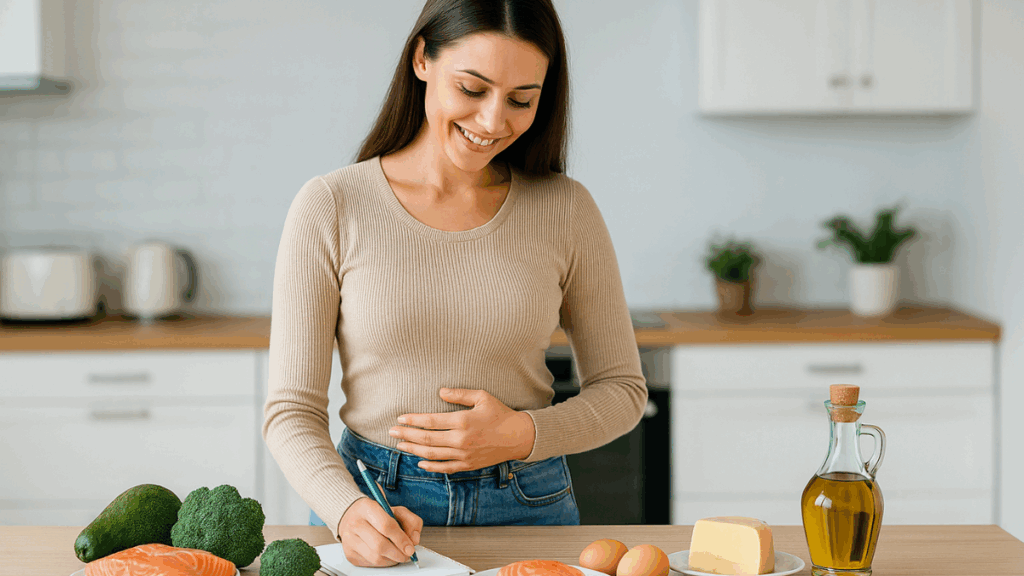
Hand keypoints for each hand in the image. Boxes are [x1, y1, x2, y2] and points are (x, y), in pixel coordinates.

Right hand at [337, 497, 422, 566]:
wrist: (352, 516)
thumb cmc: (376, 514)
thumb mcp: (396, 510)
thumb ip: (411, 521)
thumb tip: (414, 539)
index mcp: (367, 507)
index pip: (386, 526)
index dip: (401, 539)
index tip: (410, 547)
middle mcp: (355, 523)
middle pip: (380, 545)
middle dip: (398, 553)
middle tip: (407, 554)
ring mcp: (349, 539)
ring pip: (375, 557)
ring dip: (391, 559)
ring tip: (398, 554)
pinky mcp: (349, 553)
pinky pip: (370, 563)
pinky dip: (383, 562)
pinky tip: (386, 555)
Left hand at [389, 388, 535, 472]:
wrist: (518, 437)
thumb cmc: (500, 414)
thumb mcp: (482, 397)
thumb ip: (460, 394)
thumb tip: (441, 391)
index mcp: (463, 421)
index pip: (431, 421)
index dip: (413, 420)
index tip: (400, 419)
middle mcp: (461, 440)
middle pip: (427, 439)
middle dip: (407, 435)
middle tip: (391, 432)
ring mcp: (464, 455)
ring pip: (432, 454)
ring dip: (413, 450)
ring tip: (400, 445)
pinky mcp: (468, 465)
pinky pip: (445, 468)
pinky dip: (431, 466)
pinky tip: (419, 462)